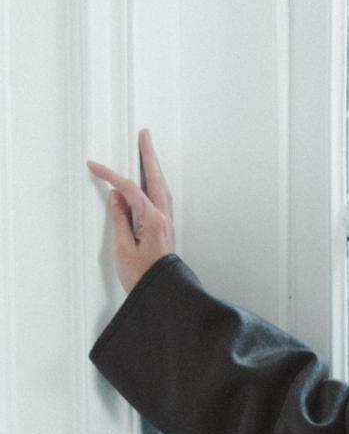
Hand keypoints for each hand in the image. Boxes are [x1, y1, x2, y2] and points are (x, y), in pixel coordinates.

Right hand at [86, 127, 176, 294]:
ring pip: (161, 188)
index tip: (95, 167)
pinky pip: (162, 199)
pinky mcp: (165, 231)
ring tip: (148, 152)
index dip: (111, 176)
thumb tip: (117, 198)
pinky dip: (155, 184)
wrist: (164, 298)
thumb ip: (119, 220)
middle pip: (155, 179)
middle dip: (149, 156)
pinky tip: (152, 183)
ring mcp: (167, 225)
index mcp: (152, 220)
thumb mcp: (123, 249)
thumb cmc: (144, 279)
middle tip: (144, 135)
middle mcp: (163, 219)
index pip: (129, 189)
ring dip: (154, 168)